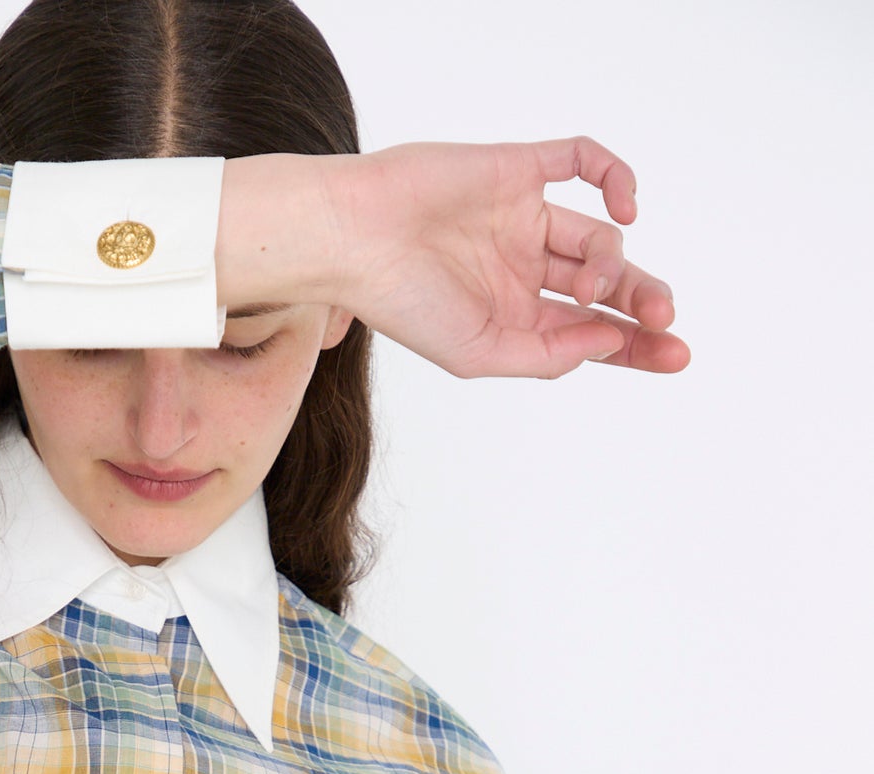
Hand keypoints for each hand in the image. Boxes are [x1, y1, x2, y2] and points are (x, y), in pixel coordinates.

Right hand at [218, 137, 688, 378]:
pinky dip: (614, 177)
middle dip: (640, 300)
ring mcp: (523, 216)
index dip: (637, 344)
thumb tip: (612, 340)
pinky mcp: (518, 169)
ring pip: (597, 234)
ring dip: (609, 260)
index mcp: (515, 316)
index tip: (677, 354)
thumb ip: (549, 354)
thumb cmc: (403, 304)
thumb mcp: (482, 354)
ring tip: (588, 280)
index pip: (591, 330)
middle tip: (663, 315)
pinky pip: (582, 160)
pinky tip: (625, 206)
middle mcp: (524, 267)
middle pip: (606, 283)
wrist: (356, 240)